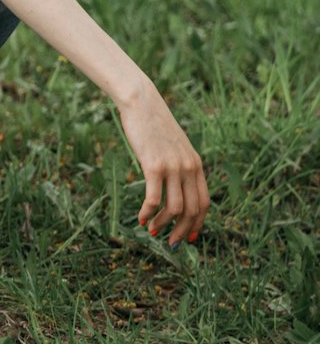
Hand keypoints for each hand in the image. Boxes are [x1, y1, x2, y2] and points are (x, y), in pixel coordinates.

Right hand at [117, 85, 209, 247]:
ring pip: (174, 208)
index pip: (204, 202)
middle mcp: (188, 167)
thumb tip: (175, 186)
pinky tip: (140, 217)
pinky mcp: (154, 165)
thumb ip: (179, 164)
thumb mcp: (174, 145)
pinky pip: (154, 199)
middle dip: (182, 231)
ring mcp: (173, 167)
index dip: (197, 223)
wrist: (141, 102)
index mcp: (196, 164)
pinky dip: (148, 213)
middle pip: (192, 210)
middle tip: (171, 242)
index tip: (188, 236)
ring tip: (151, 229)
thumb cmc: (153, 123)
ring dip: (163, 224)